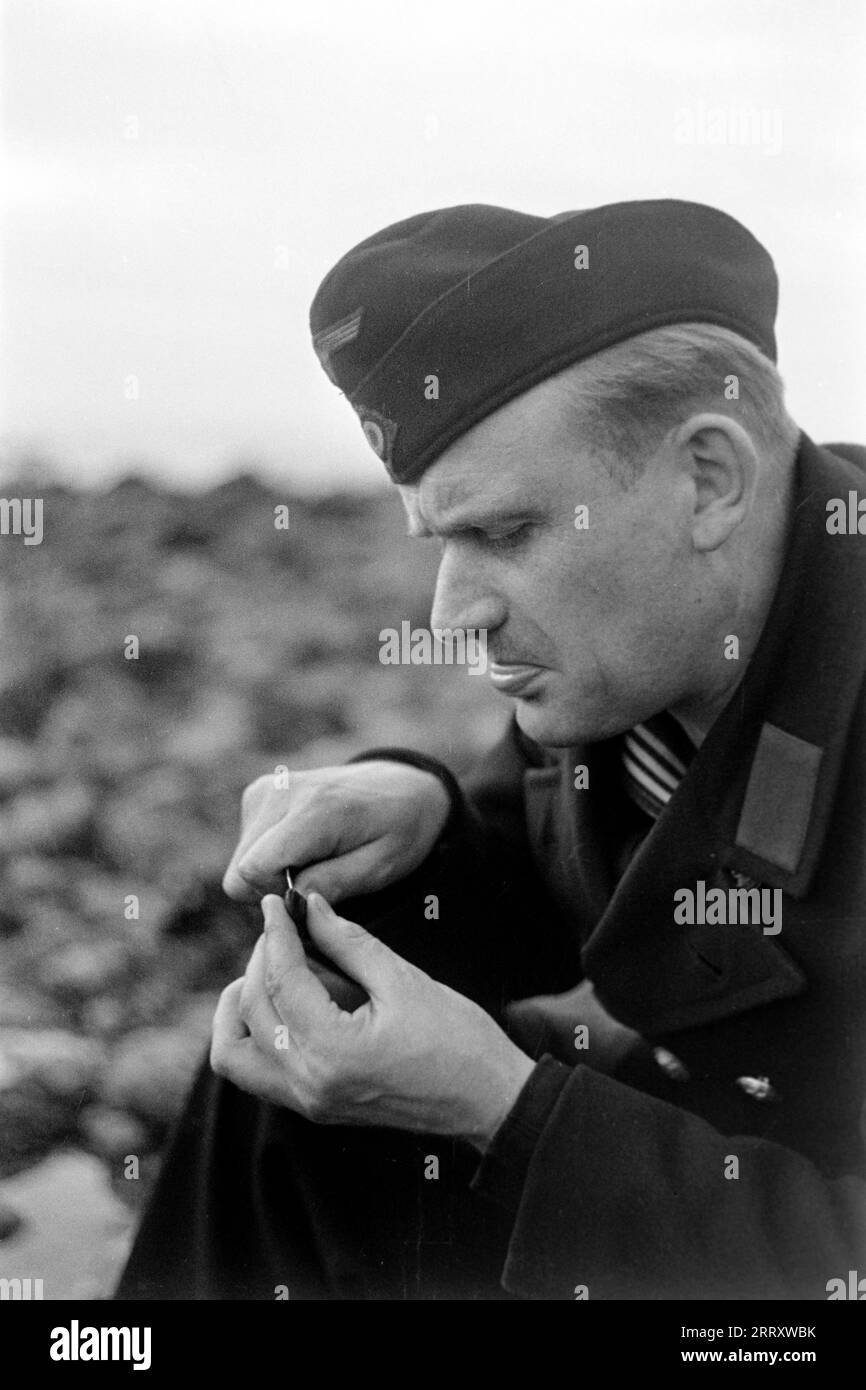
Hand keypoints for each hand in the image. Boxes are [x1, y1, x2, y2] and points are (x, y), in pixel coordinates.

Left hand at [210, 892, 534, 1149]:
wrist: (488, 1099)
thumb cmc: (457, 1040)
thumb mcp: (403, 980)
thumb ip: (349, 942)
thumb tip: (313, 908)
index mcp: (333, 1051)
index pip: (282, 981)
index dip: (276, 933)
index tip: (276, 903)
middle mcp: (309, 1083)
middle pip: (253, 1011)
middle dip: (261, 960)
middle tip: (285, 929)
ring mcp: (308, 1102)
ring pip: (234, 1054)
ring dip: (241, 1006)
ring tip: (270, 969)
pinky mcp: (314, 1106)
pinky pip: (257, 1072)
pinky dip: (254, 1035)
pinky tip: (282, 1003)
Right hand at [222, 761, 450, 903]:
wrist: (400, 787)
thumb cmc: (398, 830)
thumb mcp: (381, 867)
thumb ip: (334, 884)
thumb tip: (289, 900)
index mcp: (315, 809)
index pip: (253, 869)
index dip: (277, 896)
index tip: (312, 894)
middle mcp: (282, 793)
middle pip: (240, 872)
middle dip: (273, 889)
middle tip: (318, 880)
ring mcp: (266, 790)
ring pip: (239, 863)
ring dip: (272, 874)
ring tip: (316, 861)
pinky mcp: (258, 793)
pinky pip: (246, 847)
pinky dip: (271, 857)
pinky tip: (304, 848)